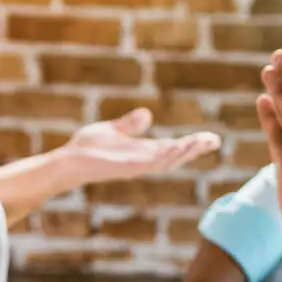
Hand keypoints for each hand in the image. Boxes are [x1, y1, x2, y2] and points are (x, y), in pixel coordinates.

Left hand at [57, 108, 219, 185]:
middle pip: (175, 156)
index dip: (192, 144)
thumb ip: (129, 125)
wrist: (66, 161)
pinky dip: (165, 155)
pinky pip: (150, 162)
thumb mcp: (112, 130)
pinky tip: (177, 145)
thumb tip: (147, 114)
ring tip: (203, 142)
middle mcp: (142, 161)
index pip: (173, 148)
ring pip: (167, 160)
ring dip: (185, 152)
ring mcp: (135, 166)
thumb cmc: (86, 148)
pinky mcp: (126, 167)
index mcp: (142, 152)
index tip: (210, 138)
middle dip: (195, 149)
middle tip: (214, 140)